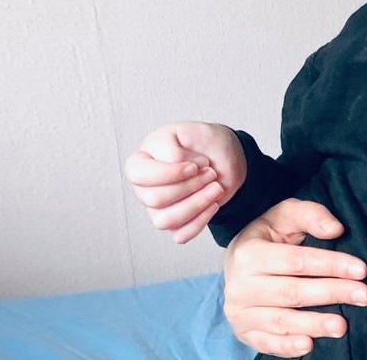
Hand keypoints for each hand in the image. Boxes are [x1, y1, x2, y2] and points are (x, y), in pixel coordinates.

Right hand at [124, 121, 245, 242]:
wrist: (227, 158)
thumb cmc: (205, 143)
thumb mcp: (192, 131)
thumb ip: (173, 146)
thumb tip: (172, 165)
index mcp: (141, 161)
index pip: (139, 175)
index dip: (170, 173)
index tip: (196, 165)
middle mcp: (143, 188)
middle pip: (154, 199)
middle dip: (190, 186)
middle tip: (211, 172)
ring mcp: (156, 209)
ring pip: (165, 220)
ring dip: (197, 204)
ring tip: (216, 187)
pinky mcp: (174, 225)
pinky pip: (180, 235)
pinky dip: (200, 221)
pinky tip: (214, 204)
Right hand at [223, 198, 366, 357]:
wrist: (237, 261)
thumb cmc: (269, 236)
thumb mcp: (286, 214)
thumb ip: (311, 215)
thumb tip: (336, 230)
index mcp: (249, 253)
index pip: (296, 261)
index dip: (331, 264)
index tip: (361, 269)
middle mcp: (240, 285)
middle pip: (292, 292)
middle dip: (331, 293)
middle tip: (363, 296)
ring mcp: (239, 312)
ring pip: (281, 321)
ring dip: (314, 325)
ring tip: (342, 325)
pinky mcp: (243, 332)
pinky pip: (266, 343)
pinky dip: (287, 347)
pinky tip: (309, 344)